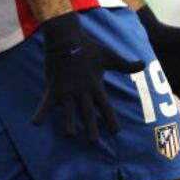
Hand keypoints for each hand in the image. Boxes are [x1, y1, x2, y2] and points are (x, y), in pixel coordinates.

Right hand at [33, 12, 144, 141]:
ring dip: (68, 124)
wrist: (66, 37)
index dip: (111, 119)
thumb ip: (126, 65)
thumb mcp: (109, 56)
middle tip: (94, 143)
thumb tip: (144, 64)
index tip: (116, 132)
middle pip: (87, 113)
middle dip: (91, 128)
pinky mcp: (53, 87)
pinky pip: (45, 103)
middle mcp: (81, 90)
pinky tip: (35, 124)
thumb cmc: (89, 48)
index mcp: (95, 85)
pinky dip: (40, 113)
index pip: (105, 106)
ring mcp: (66, 90)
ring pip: (67, 112)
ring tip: (69, 135)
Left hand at [137, 5, 179, 128]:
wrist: (147, 32)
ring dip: (173, 118)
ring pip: (170, 107)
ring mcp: (162, 84)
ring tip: (176, 132)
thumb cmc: (168, 35)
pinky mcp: (148, 84)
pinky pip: (152, 99)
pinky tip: (152, 121)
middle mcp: (176, 82)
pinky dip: (152, 108)